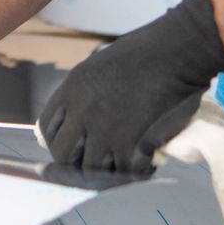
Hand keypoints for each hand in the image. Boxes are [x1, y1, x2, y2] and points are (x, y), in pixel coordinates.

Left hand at [38, 0, 223, 174]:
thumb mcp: (98, 66)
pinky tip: (145, 165)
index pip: (47, 129)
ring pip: (91, 168)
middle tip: (96, 162)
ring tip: (123, 165)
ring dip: (107, 169)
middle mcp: (83, 111)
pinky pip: (123, 171)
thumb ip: (82, 93)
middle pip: (63, 154)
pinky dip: (134, 172)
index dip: (57, 142)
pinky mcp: (130, 143)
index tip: (72, 147)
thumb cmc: (145, 54)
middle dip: (76, 162)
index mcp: (72, 90)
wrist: (176, 52)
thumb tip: (74, 118)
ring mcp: (105, 129)